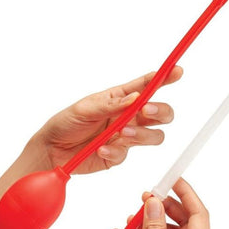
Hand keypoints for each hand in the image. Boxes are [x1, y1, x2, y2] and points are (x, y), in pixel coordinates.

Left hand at [29, 67, 182, 173]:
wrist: (51, 151)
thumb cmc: (65, 123)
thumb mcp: (85, 108)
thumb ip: (112, 105)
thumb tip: (136, 97)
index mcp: (120, 98)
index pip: (147, 86)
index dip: (165, 78)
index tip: (177, 71)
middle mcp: (128, 116)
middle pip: (161, 114)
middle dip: (160, 111)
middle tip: (146, 111)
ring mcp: (124, 137)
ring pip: (153, 136)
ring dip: (141, 134)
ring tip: (120, 134)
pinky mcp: (117, 156)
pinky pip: (126, 155)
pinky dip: (115, 152)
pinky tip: (100, 149)